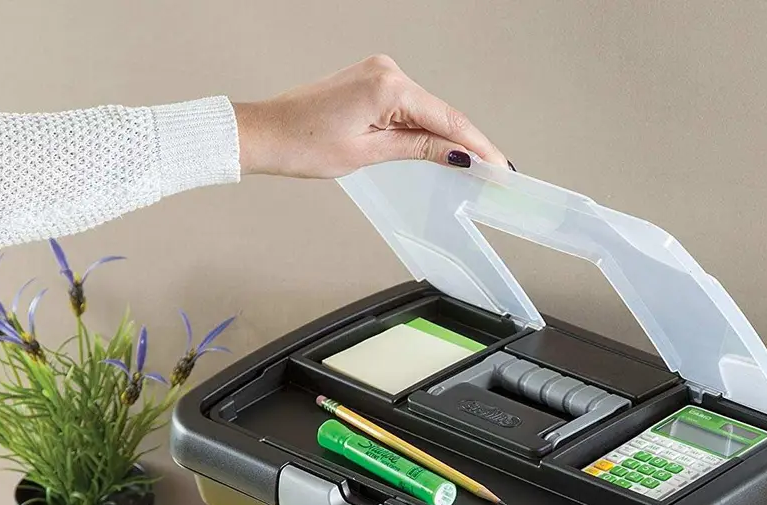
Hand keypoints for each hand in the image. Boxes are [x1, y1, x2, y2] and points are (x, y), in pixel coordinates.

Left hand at [232, 55, 507, 178]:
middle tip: (496, 172)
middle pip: (442, 112)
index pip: (448, 120)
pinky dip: (426, 126)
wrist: (267, 133)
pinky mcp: (371, 80)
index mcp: (388, 87)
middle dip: (469, 143)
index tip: (499, 166)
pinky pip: (410, 105)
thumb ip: (419, 149)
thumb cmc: (303, 144)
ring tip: (475, 166)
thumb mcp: (369, 154)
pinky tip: (442, 146)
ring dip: (448, 136)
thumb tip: (456, 154)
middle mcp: (387, 71)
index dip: (478, 146)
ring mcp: (379, 73)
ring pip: (428, 109)